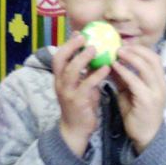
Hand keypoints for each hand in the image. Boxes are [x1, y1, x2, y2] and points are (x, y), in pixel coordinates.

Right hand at [53, 33, 109, 156]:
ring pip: (71, 70)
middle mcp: (60, 83)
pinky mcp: (77, 101)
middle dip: (71, 47)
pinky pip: (86, 85)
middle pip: (60, 60)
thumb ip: (86, 73)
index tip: (79, 34)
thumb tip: (96, 56)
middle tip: (84, 37)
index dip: (67, 44)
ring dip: (82, 58)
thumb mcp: (81, 86)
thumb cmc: (81, 106)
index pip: (58, 56)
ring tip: (95, 49)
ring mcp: (67, 92)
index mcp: (59, 78)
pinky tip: (106, 68)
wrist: (76, 130)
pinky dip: (96, 74)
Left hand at [112, 45, 165, 152]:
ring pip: (146, 68)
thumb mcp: (128, 91)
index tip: (124, 43)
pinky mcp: (148, 101)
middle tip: (119, 45)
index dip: (140, 49)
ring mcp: (156, 93)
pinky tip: (114, 66)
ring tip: (116, 52)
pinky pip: (136, 81)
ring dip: (130, 57)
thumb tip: (110, 61)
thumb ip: (123, 77)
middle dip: (136, 50)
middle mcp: (161, 85)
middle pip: (153, 59)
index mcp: (159, 82)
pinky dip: (125, 71)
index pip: (154, 58)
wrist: (144, 136)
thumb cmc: (136, 113)